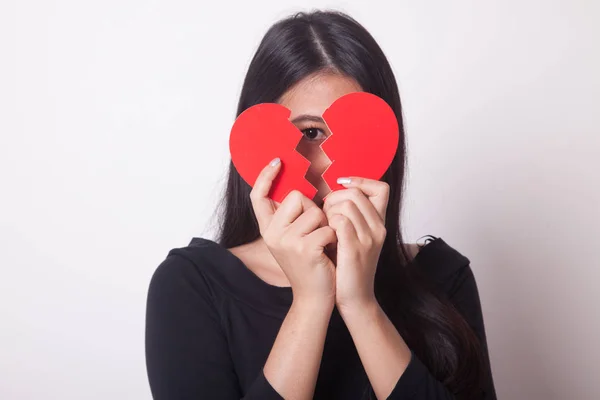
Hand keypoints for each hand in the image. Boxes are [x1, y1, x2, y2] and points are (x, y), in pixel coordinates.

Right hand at [250, 158, 337, 304]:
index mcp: (268, 229)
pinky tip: (327, 254)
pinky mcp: (305, 248)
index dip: (265, 177)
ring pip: (315, 212)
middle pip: (296, 197)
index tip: (277, 162)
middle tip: (314, 233)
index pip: (258, 196)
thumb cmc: (309, 264)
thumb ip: (291, 217)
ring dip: (325, 226)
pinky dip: (333, 239)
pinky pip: (327, 228)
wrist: (314, 297)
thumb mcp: (293, 239)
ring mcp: (286, 241)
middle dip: (313, 211)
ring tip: (322, 245)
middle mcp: (272, 233)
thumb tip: (299, 190)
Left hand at [322, 177, 389, 312]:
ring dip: (328, 212)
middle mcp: (378, 228)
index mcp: (379, 223)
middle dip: (333, 199)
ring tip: (324, 228)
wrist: (355, 299)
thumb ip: (351, 217)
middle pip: (354, 193)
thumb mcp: (356, 238)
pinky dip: (327, 224)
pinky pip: (339, 221)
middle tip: (325, 216)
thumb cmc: (348, 267)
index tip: (341, 187)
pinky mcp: (355, 249)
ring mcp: (368, 238)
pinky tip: (324, 237)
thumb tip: (332, 194)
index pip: (380, 188)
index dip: (360, 181)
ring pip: (345, 204)